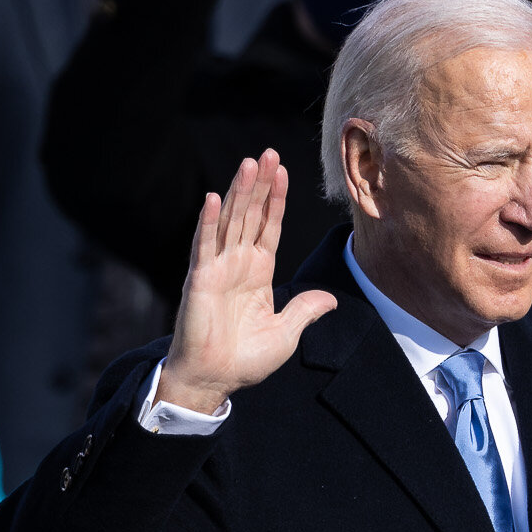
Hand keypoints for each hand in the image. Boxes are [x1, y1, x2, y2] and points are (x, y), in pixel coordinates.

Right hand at [160, 151, 337, 414]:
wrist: (215, 379)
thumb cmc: (246, 360)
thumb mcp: (286, 333)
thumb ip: (305, 310)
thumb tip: (331, 299)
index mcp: (258, 272)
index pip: (269, 227)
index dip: (276, 199)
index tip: (284, 170)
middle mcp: (238, 264)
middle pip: (251, 214)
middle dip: (260, 184)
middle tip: (268, 152)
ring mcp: (218, 268)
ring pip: (230, 221)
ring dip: (239, 191)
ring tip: (249, 163)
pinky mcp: (201, 279)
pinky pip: (205, 245)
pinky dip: (209, 221)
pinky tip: (215, 197)